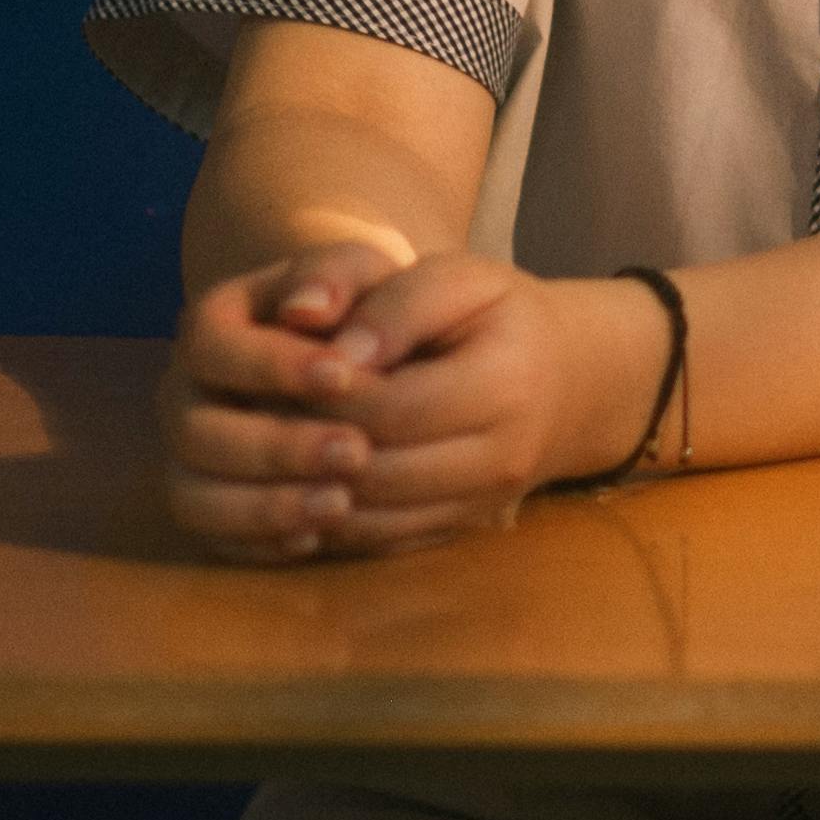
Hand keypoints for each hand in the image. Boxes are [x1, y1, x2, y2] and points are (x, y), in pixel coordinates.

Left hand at [156, 247, 647, 561]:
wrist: (565, 378)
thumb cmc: (497, 314)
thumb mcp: (457, 277)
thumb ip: (393, 302)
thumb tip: (327, 344)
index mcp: (505, 384)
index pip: (390, 404)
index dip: (323, 391)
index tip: (275, 364)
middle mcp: (501, 458)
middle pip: (377, 469)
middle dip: (306, 444)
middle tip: (254, 411)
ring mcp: (481, 505)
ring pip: (373, 518)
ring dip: (309, 489)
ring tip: (271, 446)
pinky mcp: (459, 531)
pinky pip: (381, 542)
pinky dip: (331, 520)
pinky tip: (297, 482)